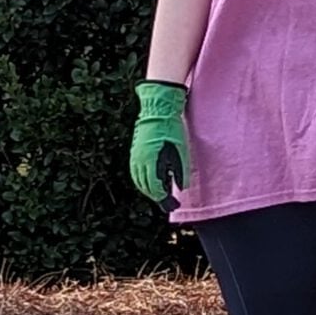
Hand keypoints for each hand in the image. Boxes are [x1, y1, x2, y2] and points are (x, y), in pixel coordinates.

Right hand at [130, 81, 190, 209]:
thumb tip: (181, 187)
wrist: (157, 111)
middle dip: (156, 196)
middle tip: (168, 202)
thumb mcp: (181, 149)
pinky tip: (151, 182)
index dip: (163, 197)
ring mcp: (135, 157)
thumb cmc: (171, 129)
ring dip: (148, 190)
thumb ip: (180, 169)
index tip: (171, 203)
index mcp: (151, 161)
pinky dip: (143, 181)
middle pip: (145, 186)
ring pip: (139, 181)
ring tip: (160, 194)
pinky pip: (136, 173)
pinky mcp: (134, 153)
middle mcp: (139, 161)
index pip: (154, 187)